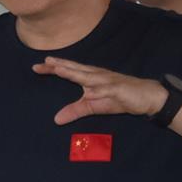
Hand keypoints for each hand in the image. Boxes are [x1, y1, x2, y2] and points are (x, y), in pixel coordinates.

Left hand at [32, 57, 167, 124]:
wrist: (145, 96)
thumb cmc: (118, 98)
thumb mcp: (93, 107)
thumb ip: (75, 111)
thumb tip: (56, 119)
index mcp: (89, 77)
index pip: (69, 71)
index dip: (53, 68)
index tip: (36, 67)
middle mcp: (96, 75)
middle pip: (75, 69)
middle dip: (60, 65)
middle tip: (44, 62)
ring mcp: (107, 81)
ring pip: (88, 75)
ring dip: (74, 72)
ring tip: (59, 69)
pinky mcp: (118, 88)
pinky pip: (107, 88)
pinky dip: (98, 88)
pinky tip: (90, 90)